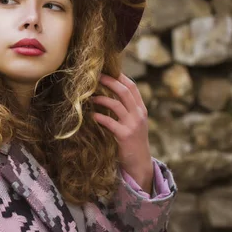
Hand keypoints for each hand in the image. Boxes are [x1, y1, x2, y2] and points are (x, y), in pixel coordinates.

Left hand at [92, 73, 152, 193]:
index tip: (105, 69)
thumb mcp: (133, 122)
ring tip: (90, 97)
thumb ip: (125, 109)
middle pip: (125, 91)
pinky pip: (110, 122)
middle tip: (95, 76)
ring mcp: (133, 125)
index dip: (119, 76)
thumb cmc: (132, 140)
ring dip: (101, 99)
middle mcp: (138, 114)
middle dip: (109, 81)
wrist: (140, 162)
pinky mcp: (125, 136)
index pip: (132, 87)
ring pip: (116, 105)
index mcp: (140, 109)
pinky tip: (91, 116)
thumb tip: (107, 93)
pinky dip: (99, 117)